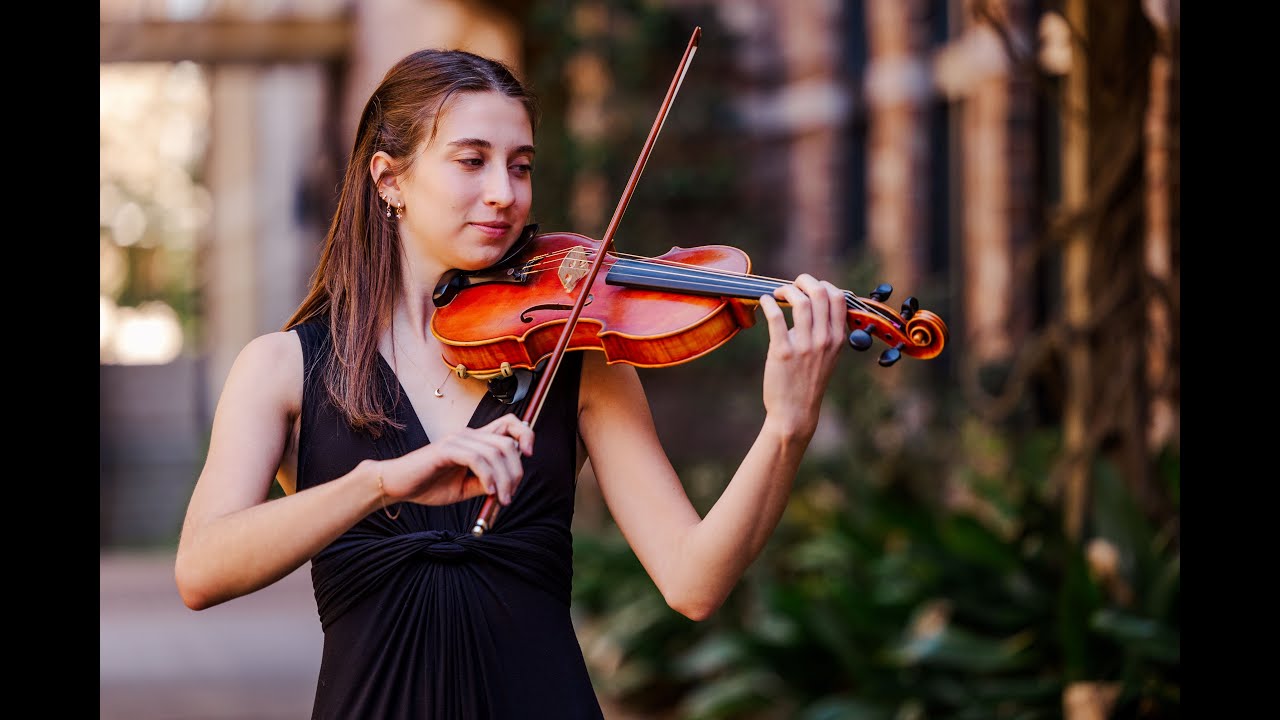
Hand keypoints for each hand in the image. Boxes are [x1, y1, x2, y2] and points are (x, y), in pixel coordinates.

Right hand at [381, 413, 533, 506]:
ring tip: (500, 499)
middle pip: (508, 442)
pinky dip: (488, 476)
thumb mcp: (465, 487)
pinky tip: (487, 491)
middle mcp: (468, 435)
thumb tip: (508, 485)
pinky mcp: (446, 449)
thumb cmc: (429, 485)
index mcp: (474, 440)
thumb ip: (486, 482)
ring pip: (495, 452)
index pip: (509, 423)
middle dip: (516, 471)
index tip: (529, 455)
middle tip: (509, 496)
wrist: (397, 485)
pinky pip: (477, 459)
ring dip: (504, 479)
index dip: (525, 434)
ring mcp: (457, 440)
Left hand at [758, 274, 846, 438]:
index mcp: (837, 338)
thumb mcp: (829, 355)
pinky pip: (776, 317)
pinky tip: (765, 301)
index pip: (838, 298)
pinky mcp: (782, 352)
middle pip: (820, 293)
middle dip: (804, 281)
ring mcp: (804, 346)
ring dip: (786, 290)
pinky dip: (769, 302)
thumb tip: (813, 301)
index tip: (809, 287)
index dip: (823, 284)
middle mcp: (824, 340)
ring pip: (800, 301)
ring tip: (778, 293)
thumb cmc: (809, 381)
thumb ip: (826, 330)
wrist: (795, 411)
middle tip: (792, 285)